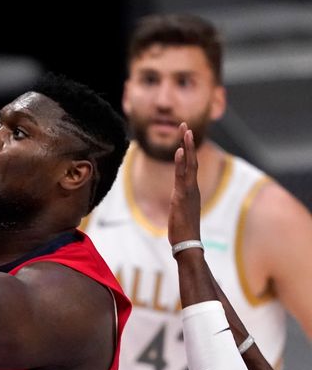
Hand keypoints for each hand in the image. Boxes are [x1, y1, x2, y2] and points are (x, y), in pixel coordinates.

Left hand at [167, 122, 201, 245]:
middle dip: (188, 142)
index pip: (190, 166)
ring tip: (185, 131)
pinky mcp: (182, 197)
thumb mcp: (179, 211)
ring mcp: (189, 192)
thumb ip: (179, 202)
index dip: (187, 150)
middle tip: (185, 125)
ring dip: (187, 147)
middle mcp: (192, 188)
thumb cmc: (183, 230)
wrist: (187, 244)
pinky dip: (181, 164)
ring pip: (189, 165)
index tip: (185, 135)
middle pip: (192, 160)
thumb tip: (176, 199)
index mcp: (191, 190)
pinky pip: (182, 177)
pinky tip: (179, 152)